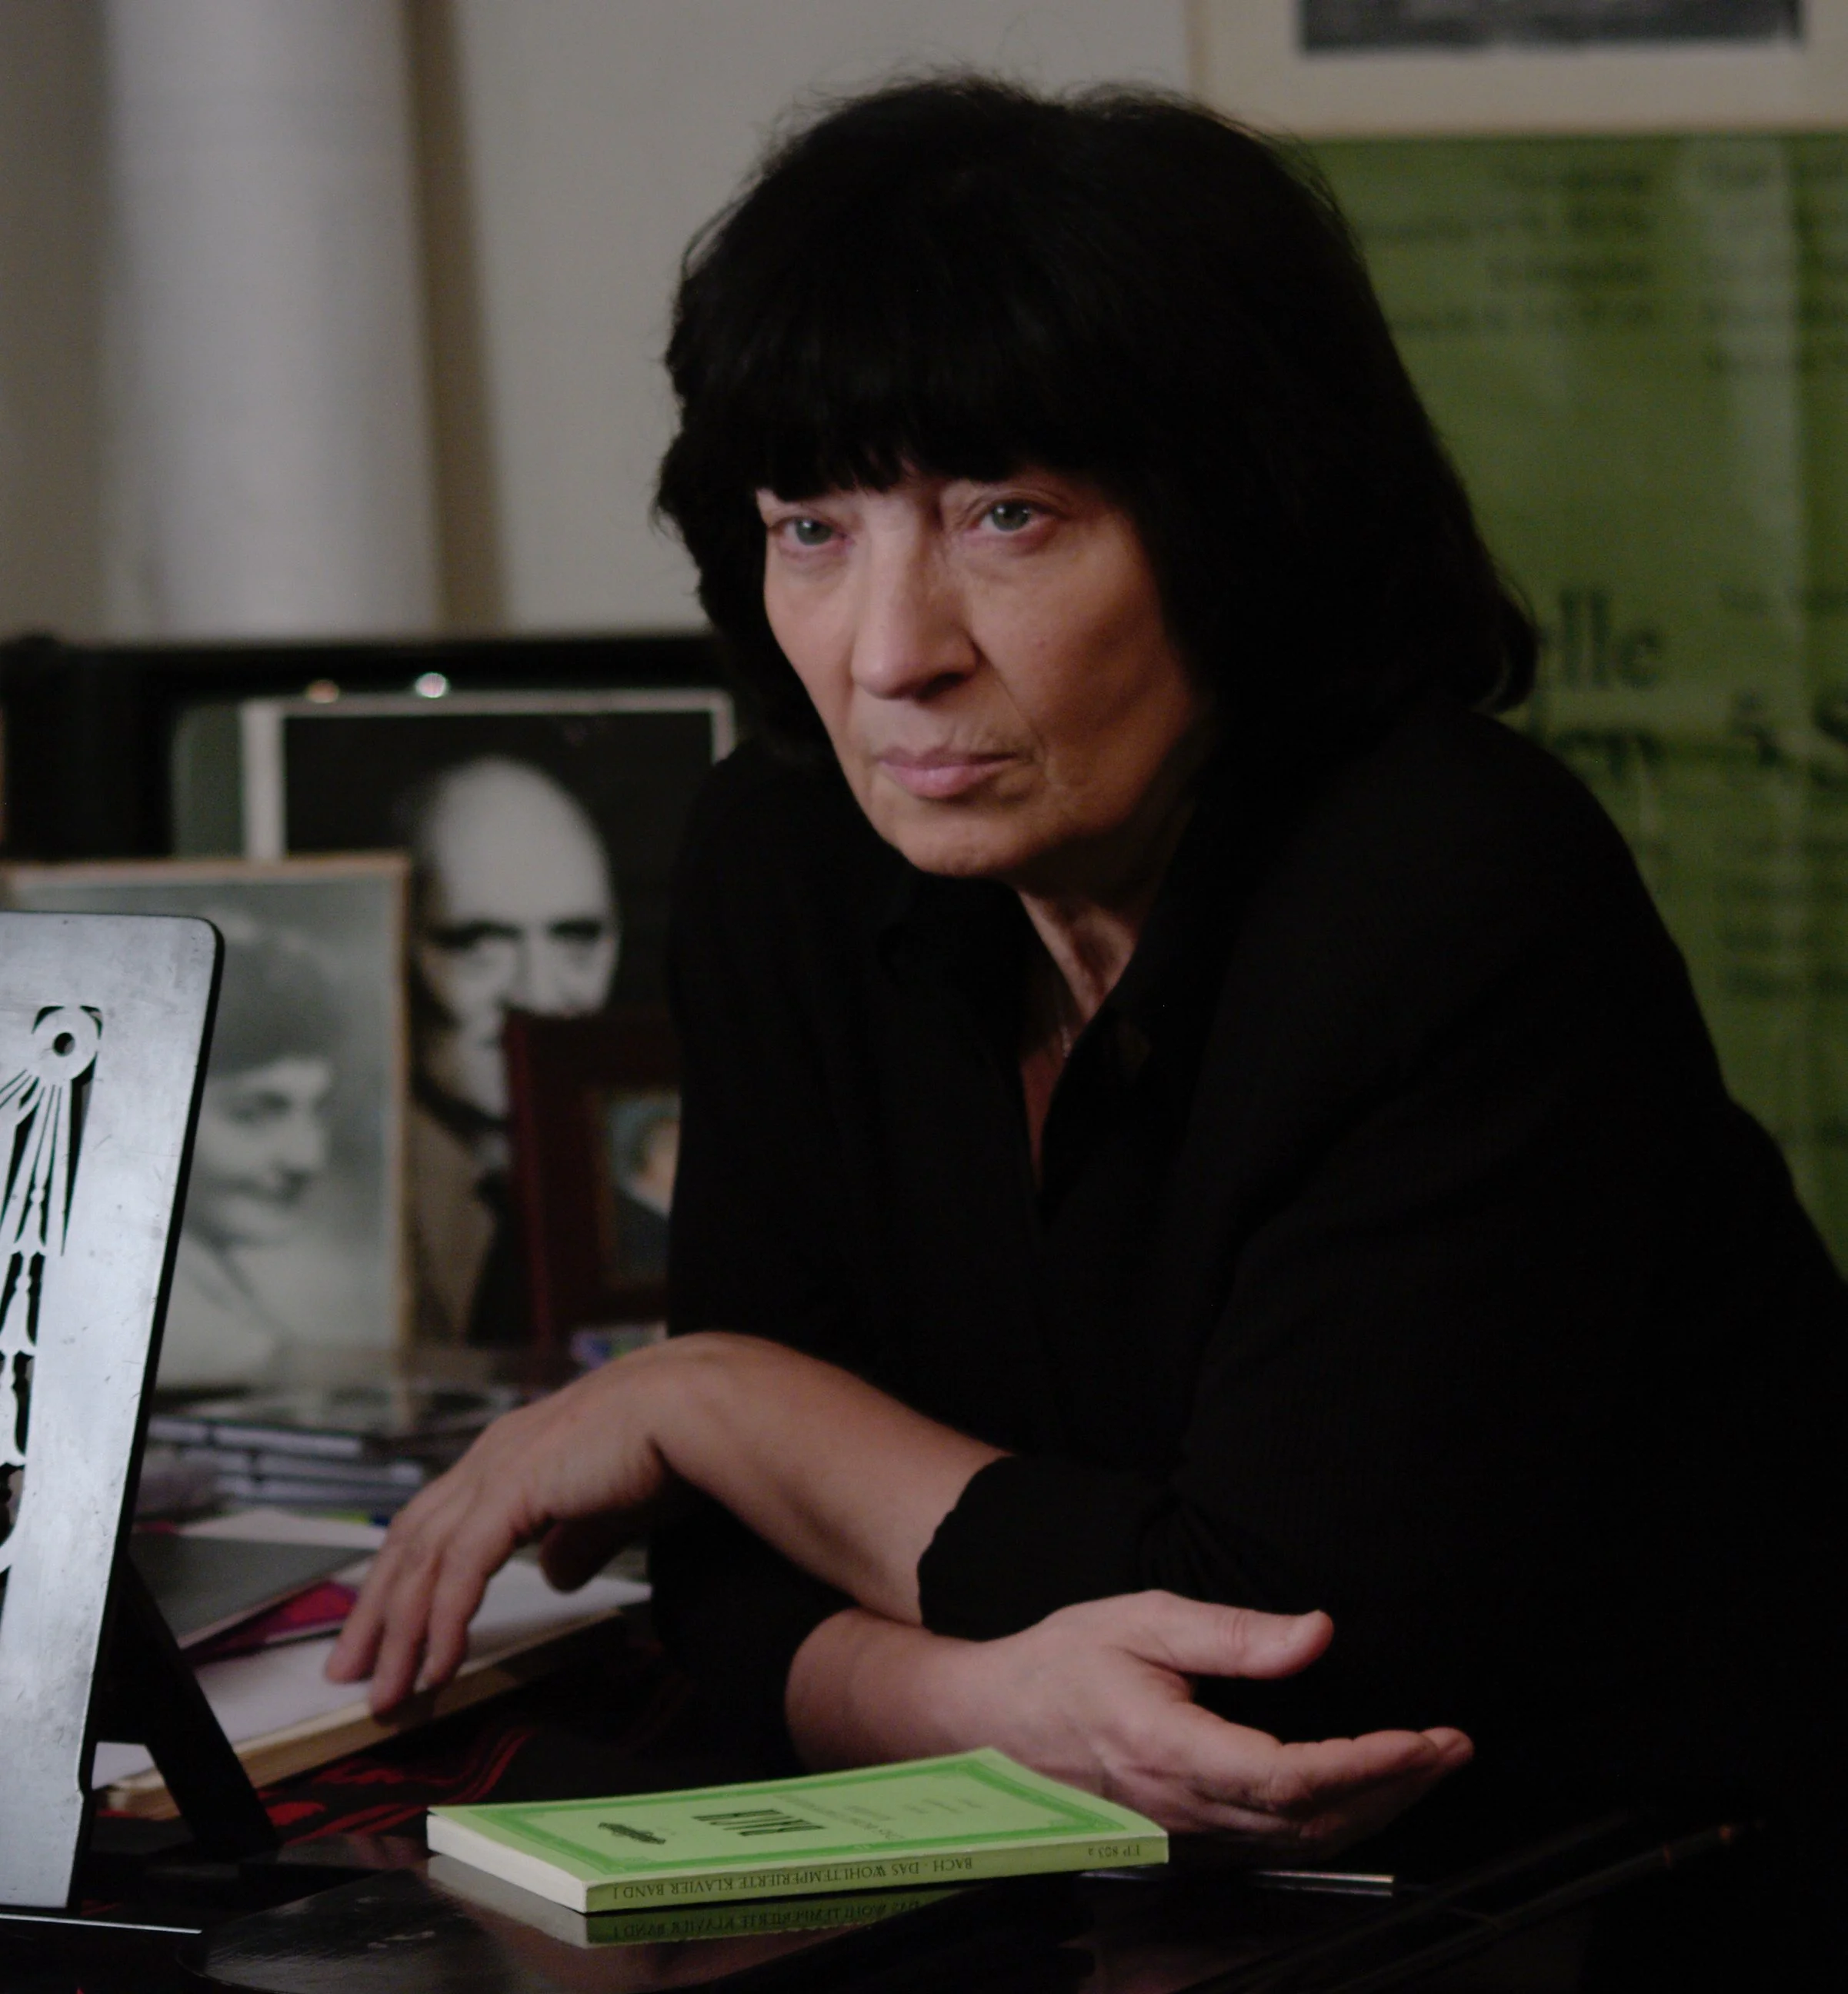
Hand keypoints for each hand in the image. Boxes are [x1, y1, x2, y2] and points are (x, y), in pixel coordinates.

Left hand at [327, 1350, 675, 1711]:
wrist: (696, 1405)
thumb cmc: (670, 1444)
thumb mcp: (611, 1505)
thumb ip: (577, 1540)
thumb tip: (555, 1574)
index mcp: (512, 1449)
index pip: (436, 1519)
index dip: (406, 1577)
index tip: (388, 1628)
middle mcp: (492, 1453)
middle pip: (409, 1541)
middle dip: (377, 1611)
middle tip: (352, 1670)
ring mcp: (497, 1467)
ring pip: (423, 1560)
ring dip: (400, 1632)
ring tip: (388, 1690)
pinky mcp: (513, 1489)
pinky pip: (461, 1570)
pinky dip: (443, 1621)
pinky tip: (438, 1664)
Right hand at [791, 1592, 1471, 1851]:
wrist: (990, 1723)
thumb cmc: (1061, 1663)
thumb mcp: (1142, 1619)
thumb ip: (1233, 1633)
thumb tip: (1317, 1634)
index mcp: (1168, 1748)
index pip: (1289, 1776)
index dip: (1366, 1765)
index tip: (1423, 1738)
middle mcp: (1182, 1807)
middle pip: (1311, 1820)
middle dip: (1394, 1787)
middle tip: (1451, 1746)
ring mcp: (1185, 1835)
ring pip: (1300, 1843)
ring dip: (1375, 1809)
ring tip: (1428, 1765)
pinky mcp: (1187, 1842)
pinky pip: (1276, 1847)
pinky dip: (1335, 1824)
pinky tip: (1367, 1794)